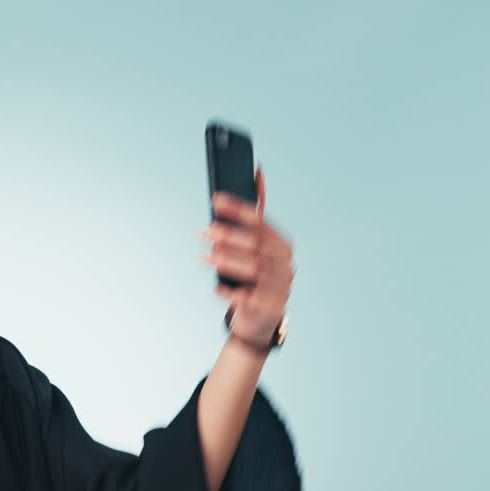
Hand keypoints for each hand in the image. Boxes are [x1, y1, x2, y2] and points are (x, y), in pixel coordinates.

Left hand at [203, 166, 294, 347]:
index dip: (237, 209)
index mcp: (281, 244)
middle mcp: (285, 263)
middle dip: (229, 235)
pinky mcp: (269, 307)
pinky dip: (230, 292)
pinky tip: (215, 287)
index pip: (260, 221)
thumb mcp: (254, 245)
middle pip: (257, 244)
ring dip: (227, 260)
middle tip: (205, 231)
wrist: (257, 319)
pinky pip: (248, 298)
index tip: (215, 199)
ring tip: (205, 257)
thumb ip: (254, 214)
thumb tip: (257, 171)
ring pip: (253, 269)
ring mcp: (280, 286)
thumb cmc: (252, 276)